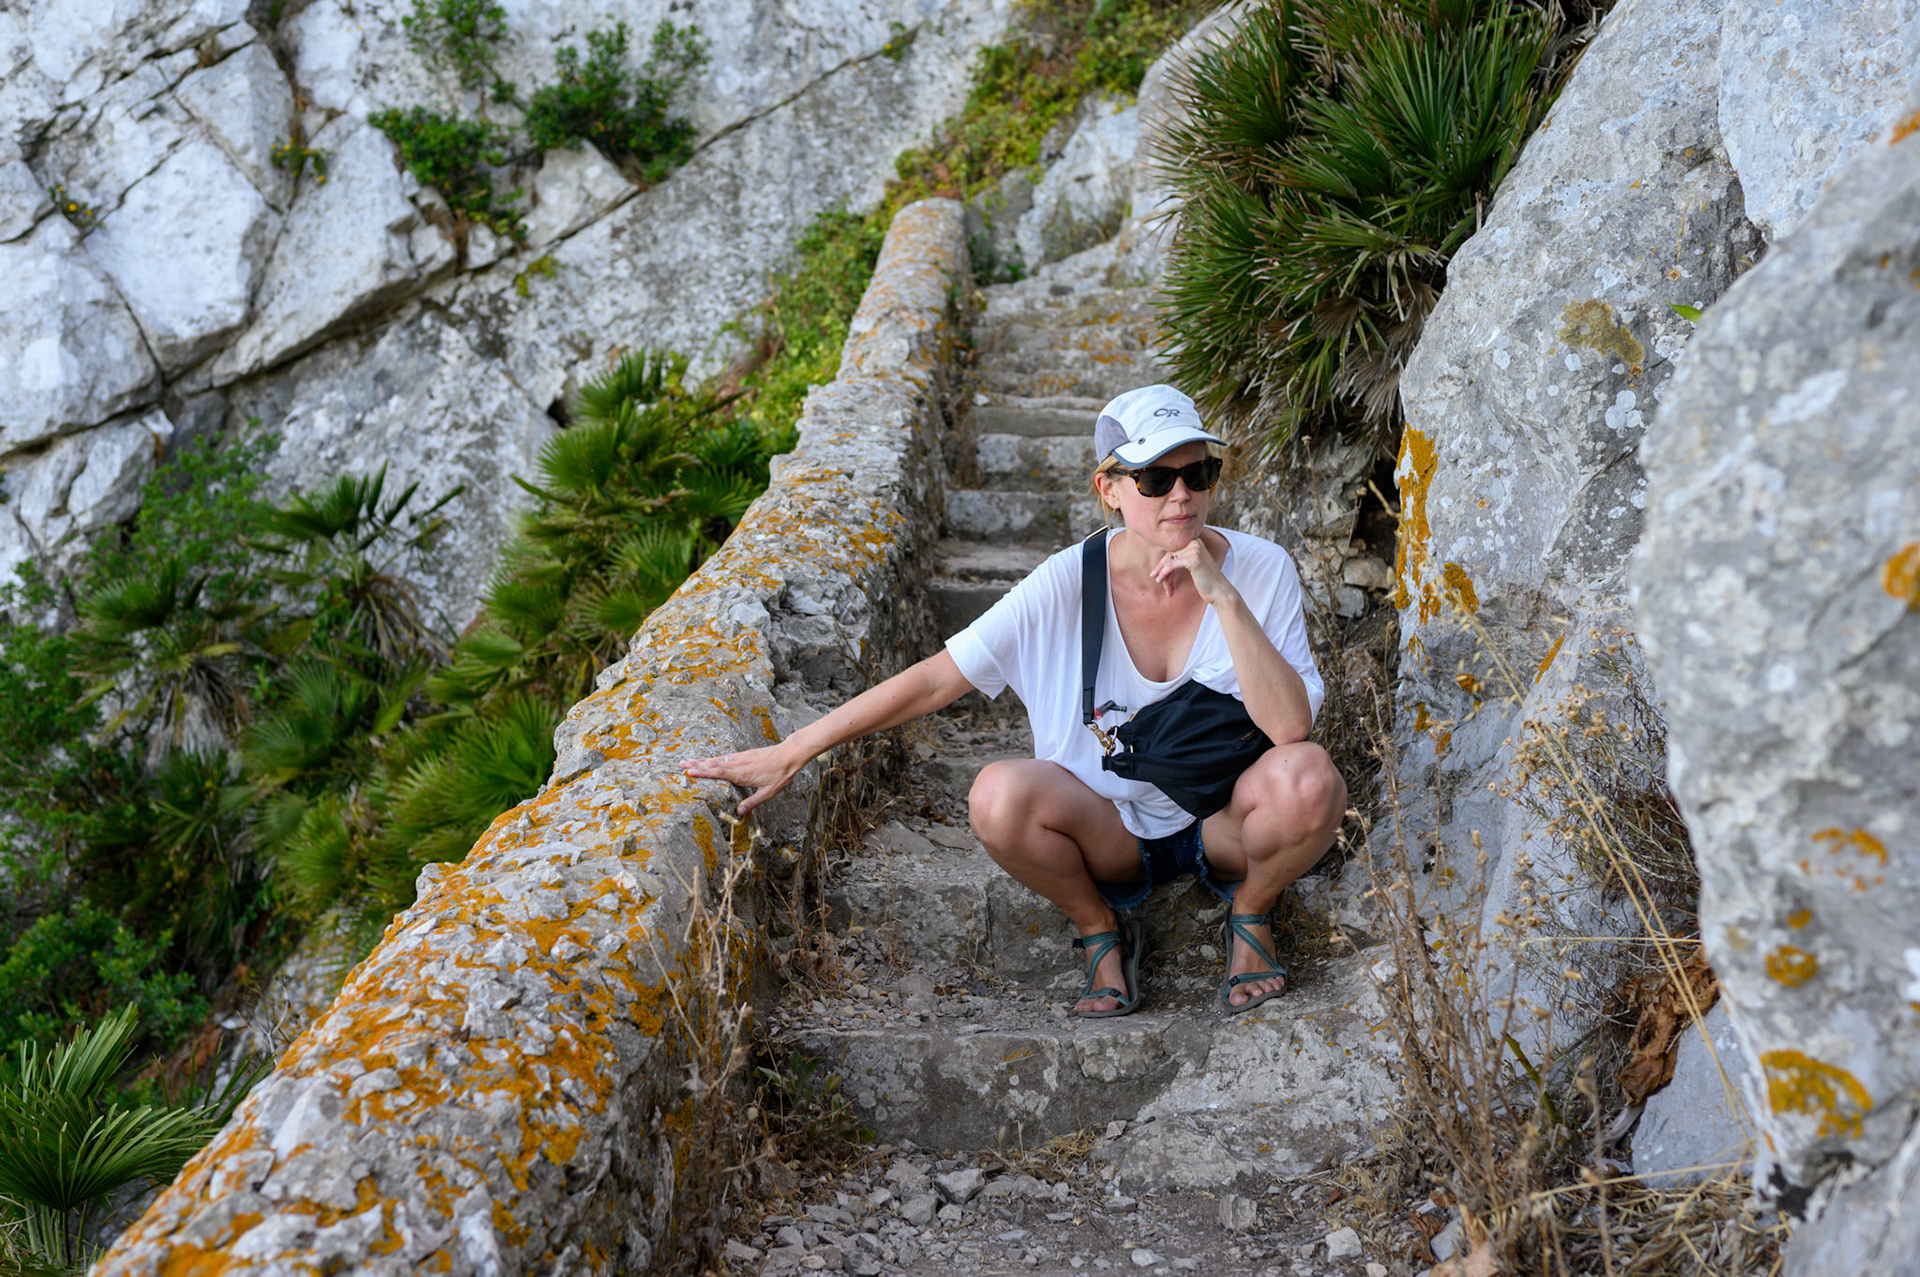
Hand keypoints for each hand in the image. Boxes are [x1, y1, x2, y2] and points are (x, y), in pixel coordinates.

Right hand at [681, 743, 804, 815]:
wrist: (789, 754)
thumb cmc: (780, 774)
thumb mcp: (769, 793)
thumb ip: (752, 802)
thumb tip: (738, 812)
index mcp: (742, 774)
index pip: (718, 773)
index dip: (703, 773)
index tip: (689, 772)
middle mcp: (738, 764)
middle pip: (713, 763)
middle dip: (696, 764)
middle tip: (680, 764)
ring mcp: (741, 757)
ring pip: (717, 759)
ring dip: (702, 760)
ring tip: (688, 760)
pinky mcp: (744, 754)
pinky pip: (725, 757)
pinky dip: (714, 758)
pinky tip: (708, 760)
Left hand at [1150, 537, 1236, 606]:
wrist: (1220, 592)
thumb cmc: (1206, 581)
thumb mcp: (1192, 566)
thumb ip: (1179, 559)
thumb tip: (1159, 563)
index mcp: (1195, 541)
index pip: (1173, 550)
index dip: (1163, 562)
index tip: (1156, 573)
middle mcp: (1195, 542)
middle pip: (1170, 555)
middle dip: (1161, 568)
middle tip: (1156, 578)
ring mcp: (1195, 549)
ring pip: (1169, 561)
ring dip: (1162, 573)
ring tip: (1160, 582)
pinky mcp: (1193, 559)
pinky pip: (1171, 565)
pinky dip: (1164, 573)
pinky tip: (1161, 581)